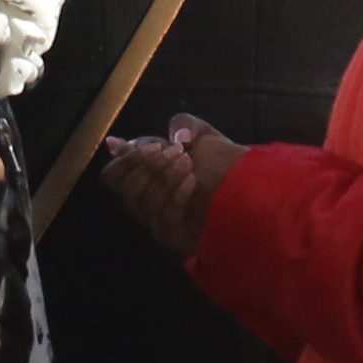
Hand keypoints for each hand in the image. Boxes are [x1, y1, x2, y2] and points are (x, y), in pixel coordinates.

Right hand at [102, 114, 245, 254]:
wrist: (249, 190)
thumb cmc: (219, 162)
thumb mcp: (201, 134)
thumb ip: (178, 126)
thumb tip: (143, 134)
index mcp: (142, 177)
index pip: (112, 175)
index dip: (126, 161)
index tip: (153, 146)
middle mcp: (144, 202)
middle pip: (124, 189)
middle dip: (147, 167)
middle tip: (174, 152)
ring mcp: (157, 221)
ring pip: (145, 202)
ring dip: (165, 177)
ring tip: (187, 161)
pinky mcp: (174, 236)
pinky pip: (166, 218)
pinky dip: (177, 195)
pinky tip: (193, 180)